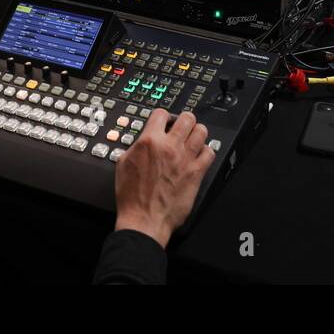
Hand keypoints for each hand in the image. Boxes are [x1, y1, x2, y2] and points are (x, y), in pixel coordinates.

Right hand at [114, 109, 213, 247]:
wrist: (144, 219)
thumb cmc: (132, 197)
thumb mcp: (123, 164)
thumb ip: (136, 147)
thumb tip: (143, 141)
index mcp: (149, 141)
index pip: (161, 113)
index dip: (162, 116)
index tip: (164, 122)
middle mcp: (169, 146)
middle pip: (186, 118)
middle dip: (183, 120)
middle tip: (181, 127)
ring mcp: (185, 159)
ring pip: (201, 131)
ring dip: (196, 132)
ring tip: (192, 139)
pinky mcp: (196, 173)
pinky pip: (209, 153)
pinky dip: (206, 151)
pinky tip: (199, 156)